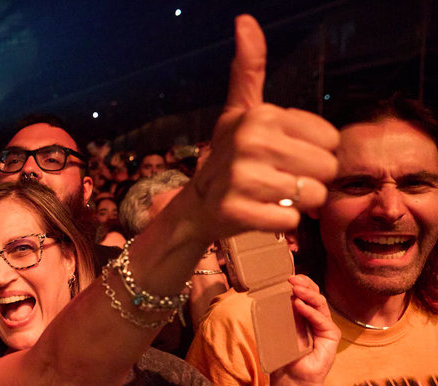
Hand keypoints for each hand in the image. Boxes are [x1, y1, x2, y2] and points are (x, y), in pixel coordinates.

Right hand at [185, 15, 338, 240]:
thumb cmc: (228, 157)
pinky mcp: (237, 211)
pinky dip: (281, 222)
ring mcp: (241, 178)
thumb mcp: (240, 112)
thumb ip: (248, 69)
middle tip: (280, 180)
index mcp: (260, 116)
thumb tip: (245, 19)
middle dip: (310, 180)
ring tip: (272, 197)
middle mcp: (250, 142)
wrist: (196, 206)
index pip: (331, 139)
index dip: (314, 152)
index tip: (284, 156)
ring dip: (298, 203)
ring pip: (312, 196)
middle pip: (327, 168)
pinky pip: (290, 221)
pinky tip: (261, 213)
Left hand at [274, 275, 339, 385]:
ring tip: (295, 288)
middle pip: (315, 295)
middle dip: (304, 284)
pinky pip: (322, 320)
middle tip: (291, 279)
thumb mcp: (277, 330)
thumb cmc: (283, 355)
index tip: (285, 277)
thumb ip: (277, 314)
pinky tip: (299, 305)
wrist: (291, 379)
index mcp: (304, 315)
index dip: (298, 283)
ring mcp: (325, 326)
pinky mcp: (331, 336)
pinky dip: (310, 312)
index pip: (304, 294)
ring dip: (307, 294)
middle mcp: (316, 318)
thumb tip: (268, 295)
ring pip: (320, 304)